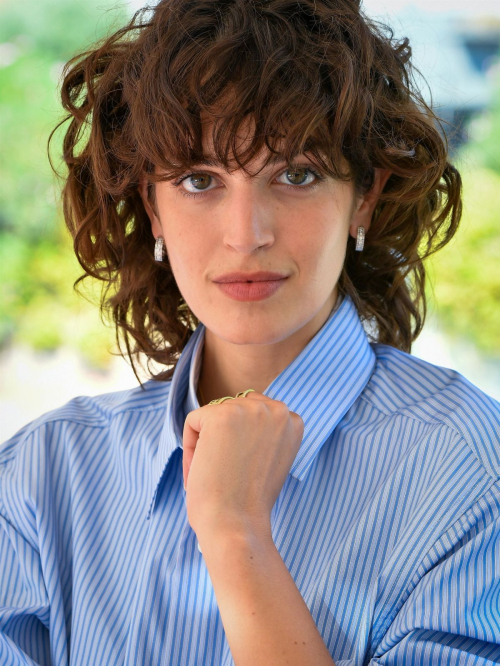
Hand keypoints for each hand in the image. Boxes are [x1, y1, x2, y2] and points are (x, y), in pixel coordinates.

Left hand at [182, 391, 303, 540]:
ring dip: (207, 441)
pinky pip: (194, 421)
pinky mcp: (222, 415)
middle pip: (234, 408)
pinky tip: (201, 469)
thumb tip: (239, 422)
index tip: (241, 468)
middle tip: (225, 473)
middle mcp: (277, 409)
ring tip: (214, 472)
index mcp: (292, 421)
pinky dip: (190, 447)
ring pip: (214, 414)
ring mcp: (250, 410)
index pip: (256, 412)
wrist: (237, 524)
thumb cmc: (250, 502)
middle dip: (224, 438)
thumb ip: (264, 435)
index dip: (242, 440)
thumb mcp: (272, 460)